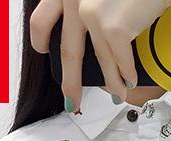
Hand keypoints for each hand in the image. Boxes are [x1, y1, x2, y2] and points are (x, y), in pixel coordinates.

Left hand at [29, 0, 170, 109]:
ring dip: (111, 83)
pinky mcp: (113, 26)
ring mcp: (92, 13)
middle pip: (68, 52)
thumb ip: (88, 3)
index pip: (40, 20)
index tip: (43, 51)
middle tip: (72, 100)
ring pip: (100, 60)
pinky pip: (119, 60)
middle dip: (71, 83)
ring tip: (117, 94)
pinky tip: (130, 81)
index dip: (40, 41)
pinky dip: (126, 74)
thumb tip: (89, 30)